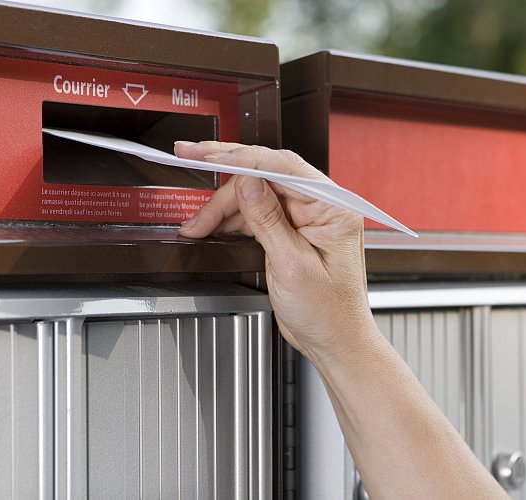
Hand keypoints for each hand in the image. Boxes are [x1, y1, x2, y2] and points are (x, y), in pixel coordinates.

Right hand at [175, 141, 377, 360]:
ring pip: (256, 195)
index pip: (284, 167)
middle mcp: (322, 206)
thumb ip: (269, 221)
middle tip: (190, 158)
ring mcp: (305, 218)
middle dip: (225, 176)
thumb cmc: (330, 313)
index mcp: (334, 208)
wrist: (335, 342)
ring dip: (222, 207)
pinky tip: (211, 227)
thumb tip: (249, 183)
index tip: (210, 154)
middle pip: (266, 175)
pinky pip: (257, 214)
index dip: (242, 158)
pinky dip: (231, 220)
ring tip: (196, 224)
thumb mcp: (293, 266)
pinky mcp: (291, 231)